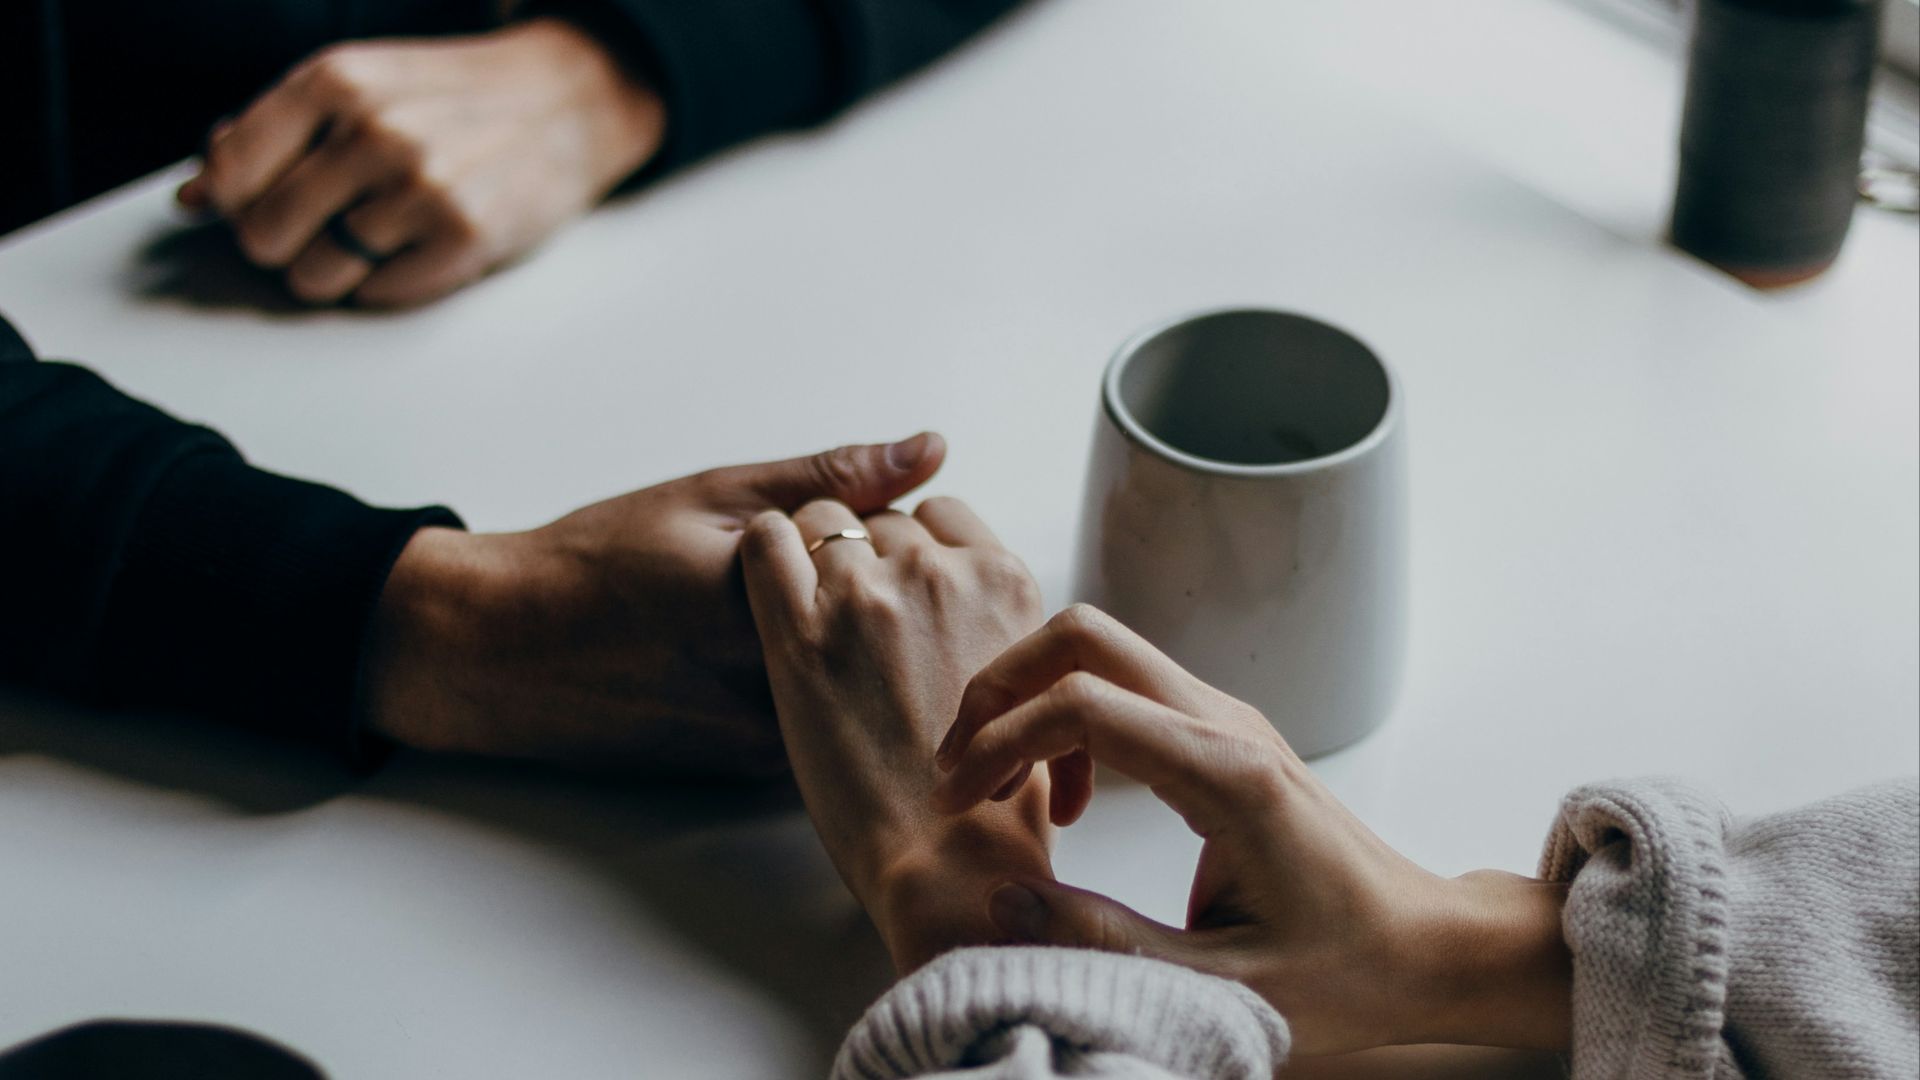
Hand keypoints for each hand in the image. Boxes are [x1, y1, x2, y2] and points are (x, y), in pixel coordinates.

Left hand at [178, 18, 663, 306]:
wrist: (566, 101)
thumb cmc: (453, 98)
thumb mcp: (359, 85)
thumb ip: (272, 133)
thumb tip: (193, 196)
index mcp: (335, 82)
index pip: (229, 174)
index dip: (233, 203)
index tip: (259, 205)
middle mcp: (373, 132)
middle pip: (264, 236)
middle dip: (285, 243)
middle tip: (325, 226)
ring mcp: (421, 189)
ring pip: (315, 278)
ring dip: (336, 270)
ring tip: (377, 237)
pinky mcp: (463, 240)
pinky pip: (376, 296)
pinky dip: (386, 282)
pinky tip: (416, 246)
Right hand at [362, 434, 943, 775]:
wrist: (506, 654)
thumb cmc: (600, 563)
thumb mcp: (714, 496)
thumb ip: (829, 478)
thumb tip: (930, 449)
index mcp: (777, 606)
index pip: (902, 567)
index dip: (888, 537)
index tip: (845, 522)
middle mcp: (782, 688)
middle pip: (895, 636)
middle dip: (885, 596)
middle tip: (824, 564)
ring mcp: (773, 740)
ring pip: (868, 687)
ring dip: (863, 649)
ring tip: (768, 616)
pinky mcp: (758, 772)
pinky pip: (831, 723)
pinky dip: (829, 689)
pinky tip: (761, 657)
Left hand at [739, 496, 1053, 971]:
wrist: (949, 861)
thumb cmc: (994, 798)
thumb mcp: (1030, 685)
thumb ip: (998, 626)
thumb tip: (970, 610)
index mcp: (1004, 582)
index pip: (942, 513)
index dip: (913, 544)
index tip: (897, 584)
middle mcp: (940, 574)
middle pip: (881, 519)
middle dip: (862, 555)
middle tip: (850, 618)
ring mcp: (868, 596)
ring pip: (822, 520)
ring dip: (811, 555)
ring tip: (809, 614)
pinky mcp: (800, 633)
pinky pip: (766, 540)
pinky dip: (763, 550)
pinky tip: (766, 586)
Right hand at [933, 605, 1572, 1054]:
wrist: (1426, 947)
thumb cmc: (1346, 970)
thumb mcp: (1221, 987)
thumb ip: (1105, 945)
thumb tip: (1002, 905)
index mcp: (1228, 775)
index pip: (1083, 704)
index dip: (1000, 740)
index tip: (959, 799)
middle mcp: (1227, 724)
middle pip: (1085, 636)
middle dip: (1001, 686)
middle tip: (960, 768)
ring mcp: (1227, 719)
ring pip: (1101, 651)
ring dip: (1030, 700)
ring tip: (1000, 787)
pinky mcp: (1222, 733)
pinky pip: (1125, 689)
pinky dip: (1069, 720)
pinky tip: (1066, 801)